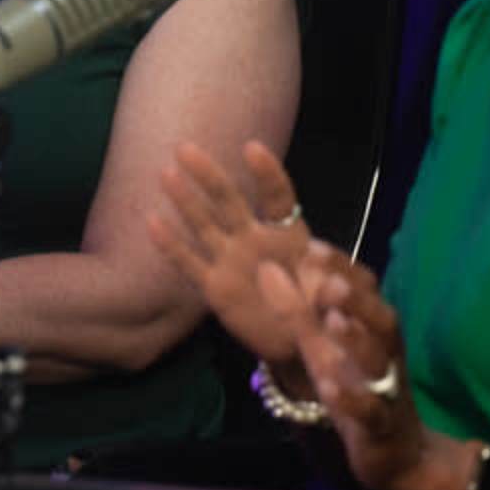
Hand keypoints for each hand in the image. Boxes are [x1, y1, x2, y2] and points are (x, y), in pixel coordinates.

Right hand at [148, 138, 316, 375]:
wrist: (300, 340)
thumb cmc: (323, 311)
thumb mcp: (336, 300)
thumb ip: (331, 290)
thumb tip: (331, 284)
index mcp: (289, 235)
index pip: (277, 197)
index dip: (266, 173)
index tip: (251, 148)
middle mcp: (255, 240)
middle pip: (229, 201)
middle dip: (209, 175)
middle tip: (185, 149)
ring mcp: (231, 260)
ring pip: (204, 225)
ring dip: (185, 200)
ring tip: (166, 173)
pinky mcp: (215, 286)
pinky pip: (190, 263)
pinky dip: (171, 245)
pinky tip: (152, 222)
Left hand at [257, 249, 455, 489]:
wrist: (396, 452)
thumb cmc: (354, 388)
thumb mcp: (320, 348)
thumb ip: (297, 310)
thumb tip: (268, 266)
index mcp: (371, 331)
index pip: (365, 292)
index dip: (341, 269)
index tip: (311, 247)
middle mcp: (384, 355)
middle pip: (381, 321)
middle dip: (356, 299)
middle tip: (329, 282)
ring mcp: (386, 389)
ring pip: (380, 362)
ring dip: (357, 340)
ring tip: (333, 321)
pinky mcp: (382, 426)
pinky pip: (371, 411)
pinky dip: (351, 399)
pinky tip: (329, 386)